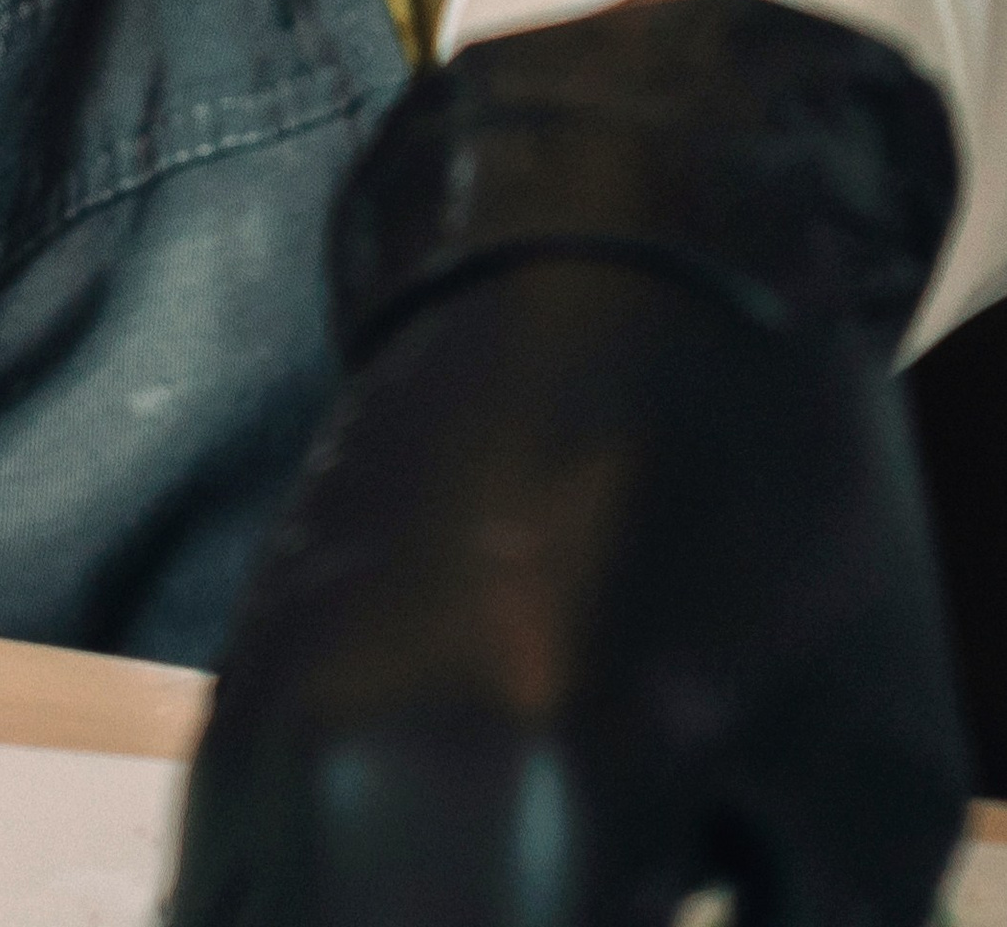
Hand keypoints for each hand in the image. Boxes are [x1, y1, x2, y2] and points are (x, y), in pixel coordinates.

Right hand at [174, 2, 966, 926]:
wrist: (624, 241)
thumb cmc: (784, 502)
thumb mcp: (864, 793)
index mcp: (523, 816)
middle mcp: (348, 792)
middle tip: (642, 911)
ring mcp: (263, 747)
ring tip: (555, 888)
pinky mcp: (235, 713)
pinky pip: (237, 910)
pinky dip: (339, 919)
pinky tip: (467, 886)